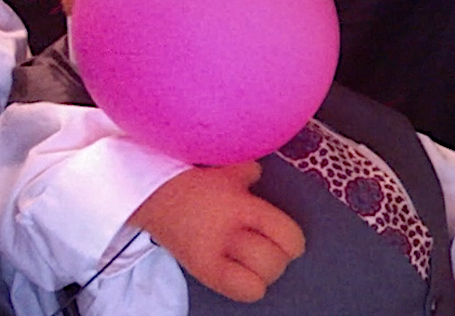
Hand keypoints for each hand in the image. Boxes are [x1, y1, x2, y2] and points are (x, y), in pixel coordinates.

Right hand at [128, 162, 305, 301]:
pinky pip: (239, 291)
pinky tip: (245, 276)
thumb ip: (251, 174)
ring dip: (264, 274)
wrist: (152, 196)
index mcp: (241, 206)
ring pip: (258, 280)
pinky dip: (249, 287)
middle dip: (279, 259)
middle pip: (272, 261)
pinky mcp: (201, 271)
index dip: (295, 242)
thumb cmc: (195, 183)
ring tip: (258, 263)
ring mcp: (213, 255)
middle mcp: (229, 233)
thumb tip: (262, 177)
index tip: (291, 242)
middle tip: (272, 250)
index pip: (285, 235)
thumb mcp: (227, 171)